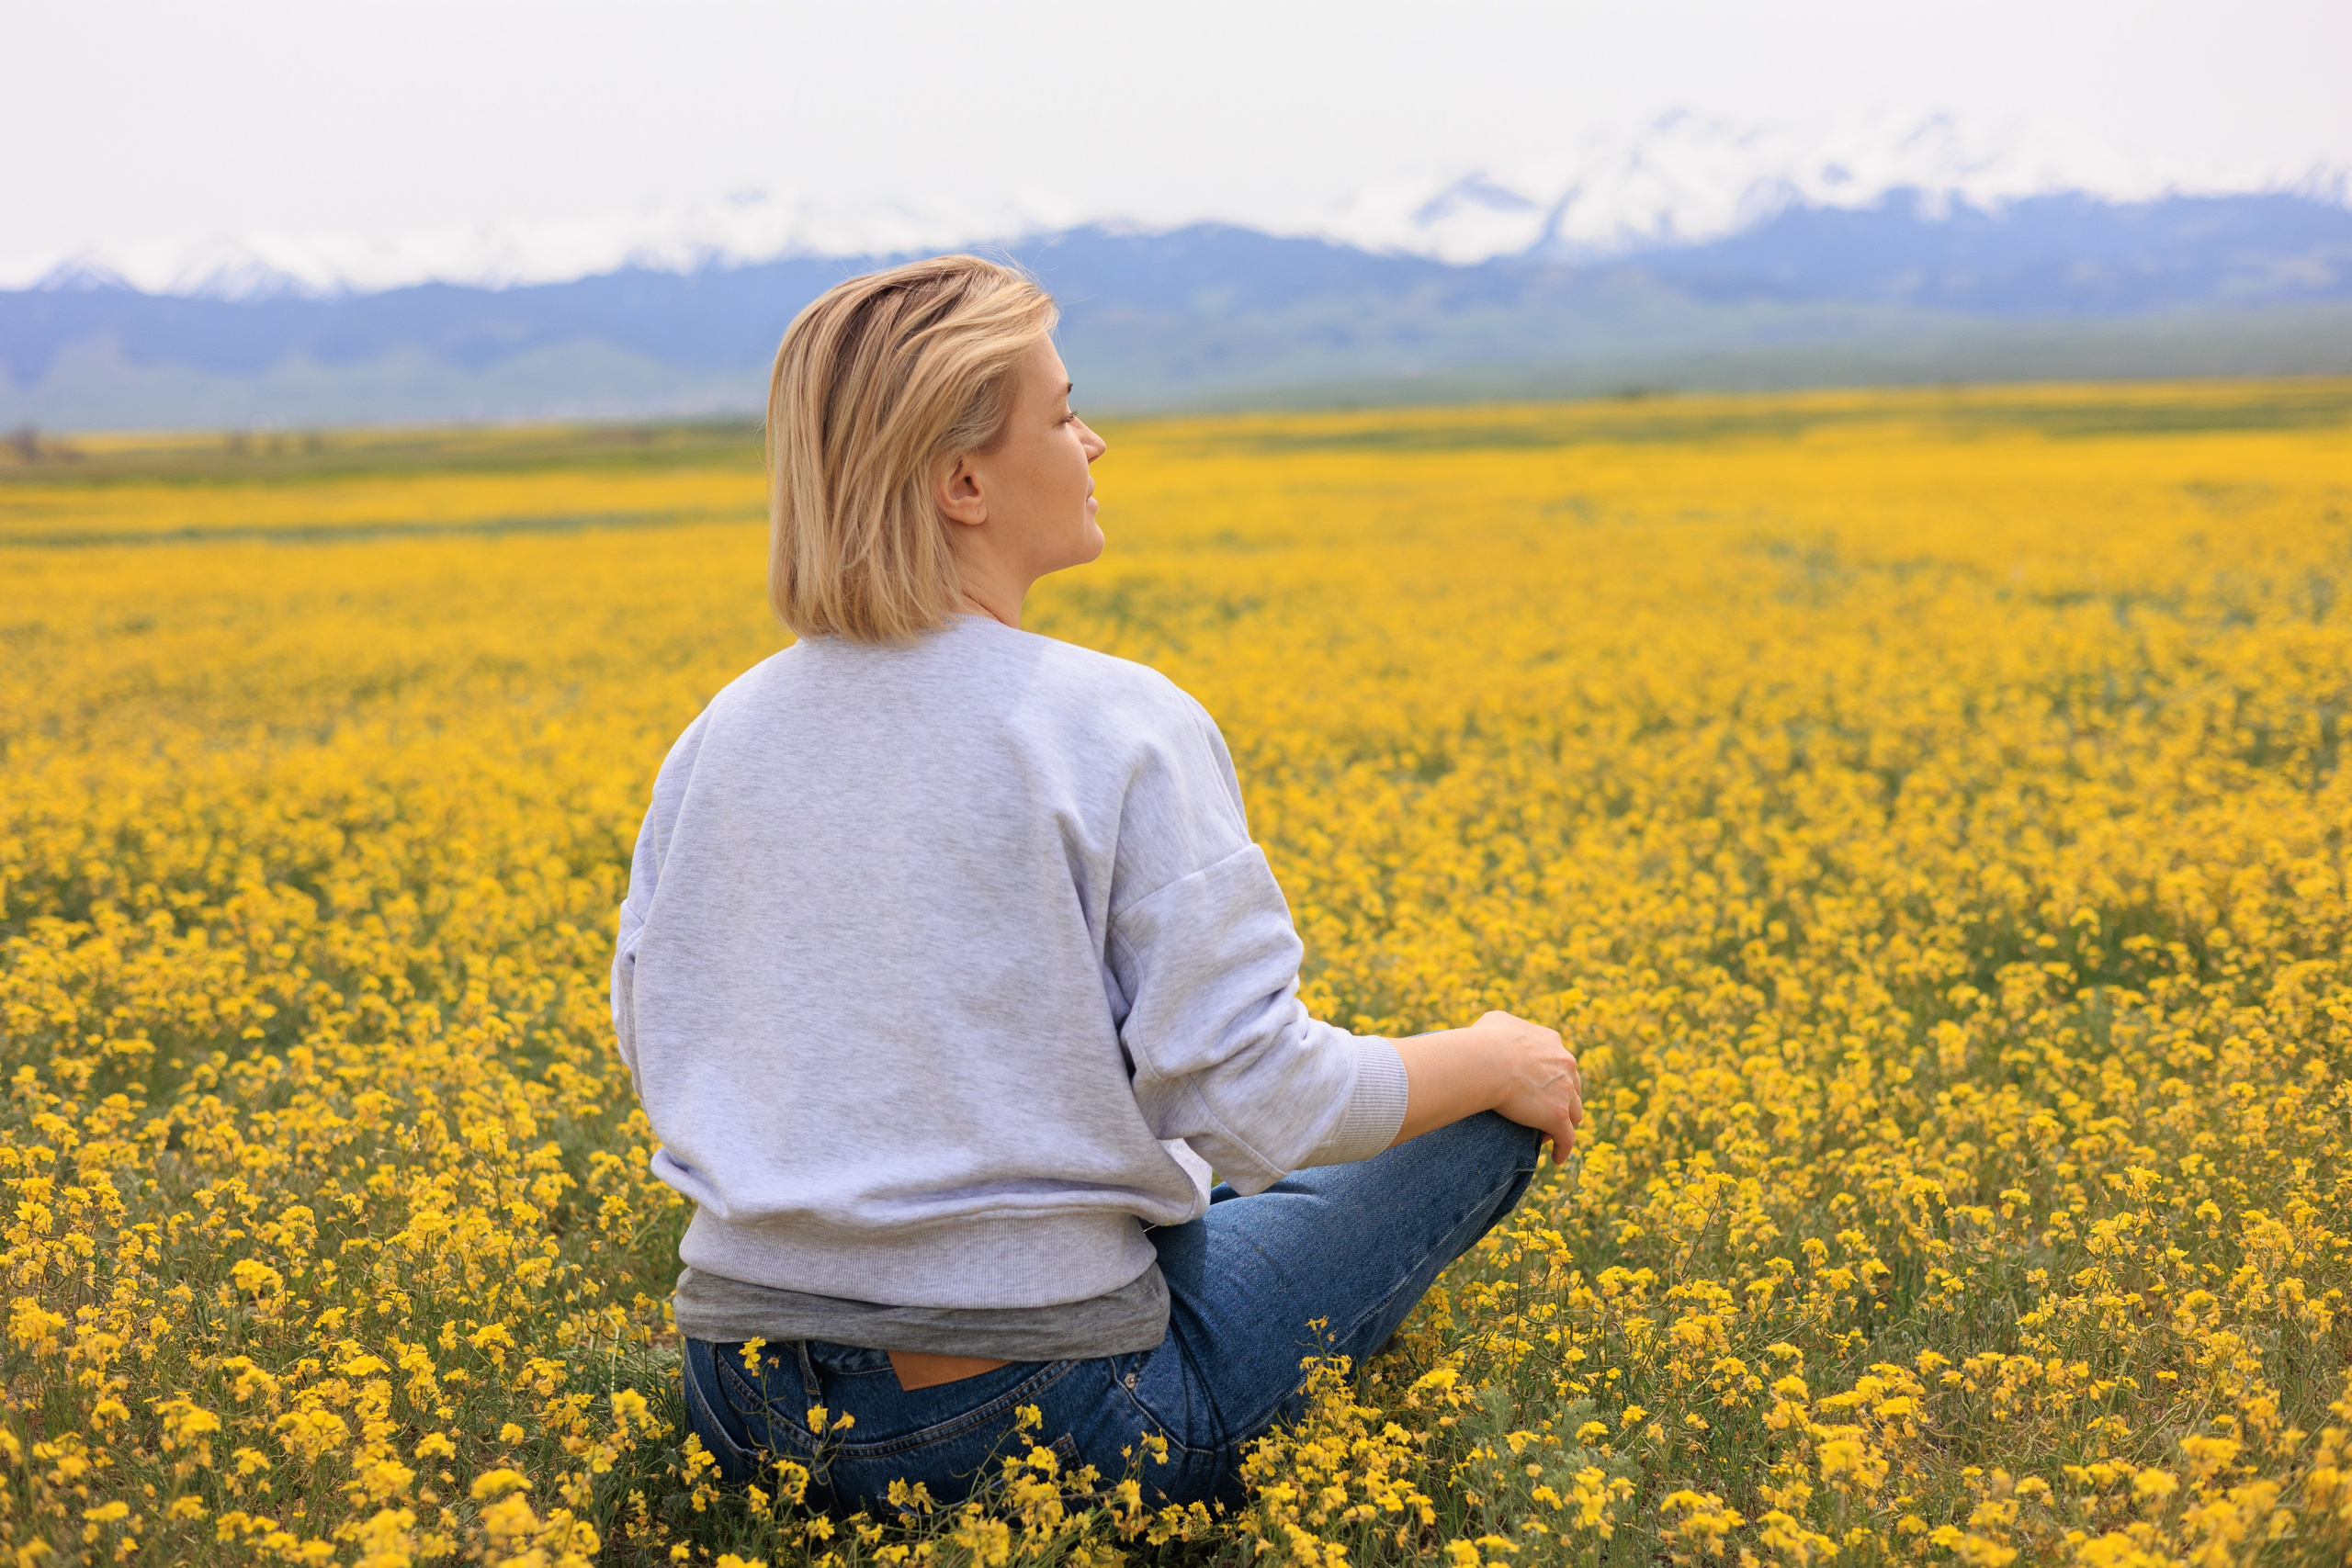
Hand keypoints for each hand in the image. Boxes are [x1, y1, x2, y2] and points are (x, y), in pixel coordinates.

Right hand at [1469, 1010, 1582, 1159]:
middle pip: (1571, 1087)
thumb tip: (1496, 1033)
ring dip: (1564, 1124)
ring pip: (1574, 1113)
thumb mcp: (1494, 1021)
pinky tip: (1556, 1159)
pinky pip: (1567, 1138)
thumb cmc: (1484, 1041)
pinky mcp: (1558, 1115)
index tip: (1537, 1088)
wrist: (1487, 1061)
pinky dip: (1564, 1148)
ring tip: (1548, 1135)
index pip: (1559, 1062)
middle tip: (1543, 1112)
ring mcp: (1565, 1091)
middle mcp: (1565, 1064)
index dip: (1550, 1077)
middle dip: (1561, 1099)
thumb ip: (1504, 1027)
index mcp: (1552, 1042)